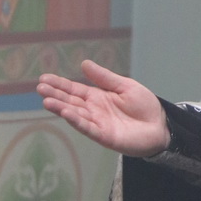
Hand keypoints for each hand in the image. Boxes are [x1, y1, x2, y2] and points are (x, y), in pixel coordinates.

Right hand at [37, 60, 169, 156]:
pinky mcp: (105, 136)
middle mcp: (93, 110)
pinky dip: (77, 121)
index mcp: (97, 97)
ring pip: (76, 115)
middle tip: (40, 88)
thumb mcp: (125, 86)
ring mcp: (98, 124)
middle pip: (71, 101)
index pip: (74, 89)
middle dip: (55, 95)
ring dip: (62, 108)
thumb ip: (105, 78)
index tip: (44, 78)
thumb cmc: (144, 106)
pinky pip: (88, 128)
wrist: (160, 125)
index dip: (59, 84)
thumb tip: (84, 63)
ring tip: (47, 101)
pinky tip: (67, 113)